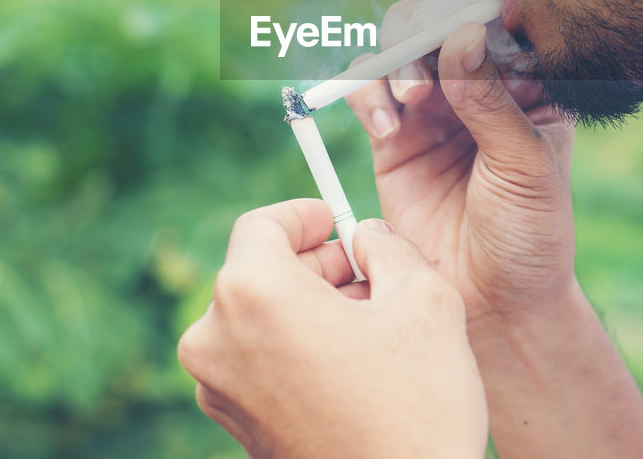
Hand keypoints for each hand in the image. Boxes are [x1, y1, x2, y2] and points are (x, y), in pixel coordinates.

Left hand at [176, 199, 487, 457]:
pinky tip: (353, 364)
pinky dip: (297, 347)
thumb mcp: (424, 300)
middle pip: (258, 271)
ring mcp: (220, 390)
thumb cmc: (415, 407)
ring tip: (372, 323)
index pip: (262, 225)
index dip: (304, 215)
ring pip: (261, 318)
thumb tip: (368, 237)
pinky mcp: (237, 426)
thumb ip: (389, 247)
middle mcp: (218, 340)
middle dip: (316, 264)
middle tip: (369, 271)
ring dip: (309, 307)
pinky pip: (259, 361)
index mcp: (253, 295)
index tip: (337, 220)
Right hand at [345, 4, 577, 326]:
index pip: (501, 25)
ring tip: (410, 98)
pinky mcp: (392, 137)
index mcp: (529, 85)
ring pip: (401, 48)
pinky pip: (368, 90)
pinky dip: (366, 91)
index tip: (465, 24)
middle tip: (430, 63)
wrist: (491, 301)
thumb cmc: (528, 235)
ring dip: (398, 59)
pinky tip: (384, 125)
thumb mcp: (525, 166)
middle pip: (441, 25)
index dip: (479, 12)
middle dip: (429, 30)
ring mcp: (433, 110)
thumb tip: (460, 37)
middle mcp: (478, 87)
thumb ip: (490, 102)